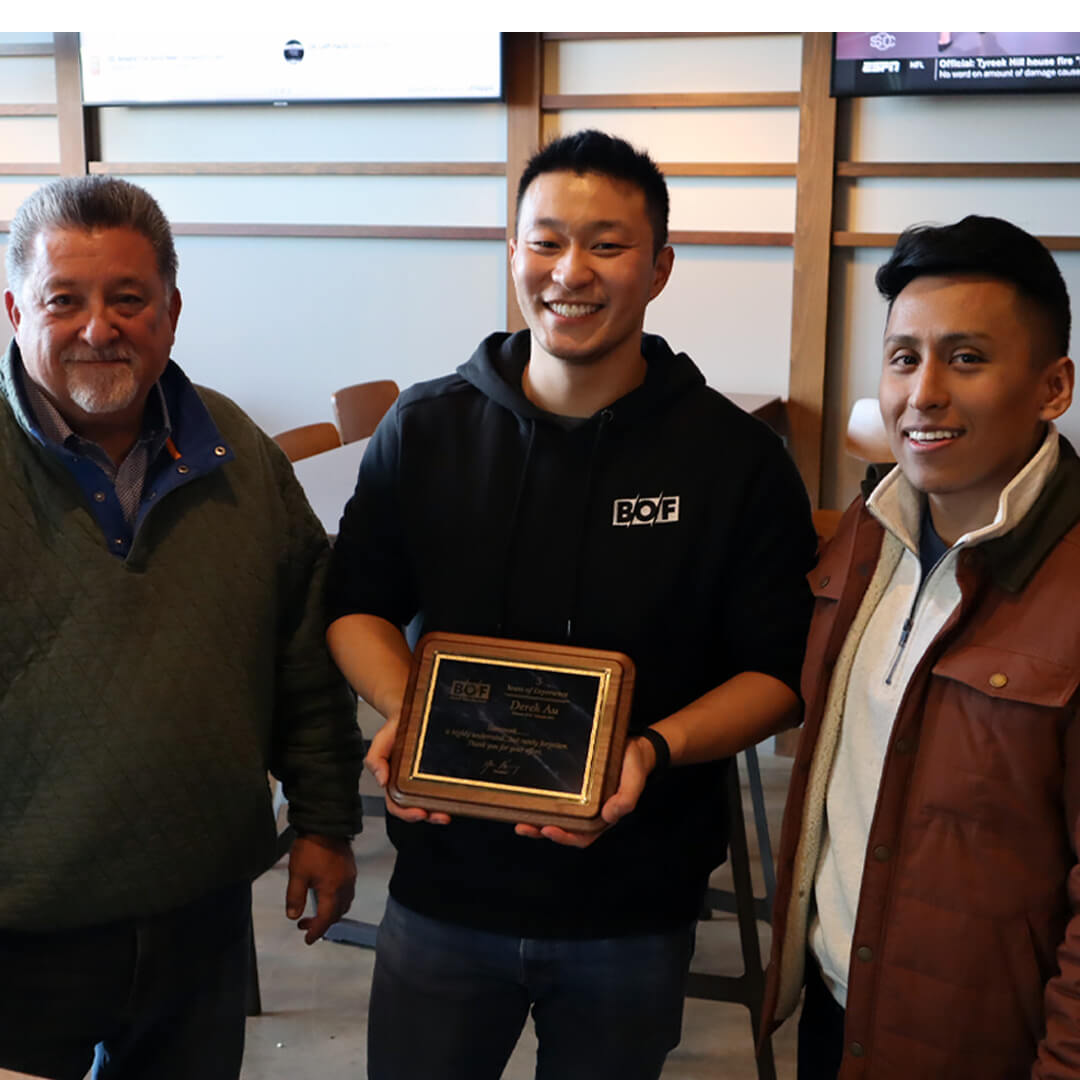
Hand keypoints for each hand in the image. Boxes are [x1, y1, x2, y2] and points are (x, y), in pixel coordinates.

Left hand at [285, 832, 356, 943]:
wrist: (326, 824)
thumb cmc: (312, 848)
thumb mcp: (297, 874)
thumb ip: (295, 897)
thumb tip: (293, 916)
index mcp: (333, 890)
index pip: (326, 919)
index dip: (316, 931)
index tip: (308, 939)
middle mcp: (345, 886)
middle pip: (337, 913)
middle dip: (322, 923)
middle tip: (305, 925)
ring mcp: (350, 876)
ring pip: (344, 903)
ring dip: (331, 912)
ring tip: (316, 911)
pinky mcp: (350, 868)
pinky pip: (347, 892)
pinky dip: (337, 900)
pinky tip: (326, 893)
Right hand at [365, 715, 449, 825]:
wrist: (407, 712)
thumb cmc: (392, 730)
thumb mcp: (379, 744)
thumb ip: (375, 761)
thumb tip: (382, 781)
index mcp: (393, 782)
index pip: (397, 805)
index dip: (407, 814)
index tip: (419, 813)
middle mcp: (409, 784)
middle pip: (418, 808)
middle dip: (430, 816)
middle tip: (441, 816)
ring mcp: (424, 778)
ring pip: (433, 800)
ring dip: (442, 809)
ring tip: (451, 810)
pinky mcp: (438, 770)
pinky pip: (444, 784)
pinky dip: (451, 792)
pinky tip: (459, 792)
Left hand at [514, 735, 655, 847]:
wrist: (635, 748)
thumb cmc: (634, 767)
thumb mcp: (634, 781)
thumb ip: (625, 800)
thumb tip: (608, 816)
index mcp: (602, 818)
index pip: (581, 836)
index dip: (564, 837)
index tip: (548, 829)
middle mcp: (588, 812)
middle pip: (563, 828)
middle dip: (541, 830)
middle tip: (523, 826)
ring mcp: (580, 800)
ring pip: (556, 815)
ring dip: (537, 819)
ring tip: (519, 818)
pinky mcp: (573, 786)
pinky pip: (556, 797)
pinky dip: (542, 800)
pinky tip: (528, 796)